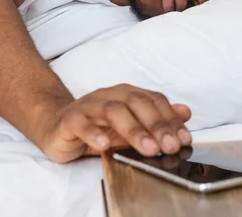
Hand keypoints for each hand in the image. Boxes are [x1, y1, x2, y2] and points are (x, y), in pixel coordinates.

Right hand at [38, 84, 191, 162]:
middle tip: (170, 146)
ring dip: (133, 130)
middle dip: (156, 125)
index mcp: (126, 94)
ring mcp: (89, 106)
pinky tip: (105, 144)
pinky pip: (81, 123)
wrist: (56, 125)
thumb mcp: (131, 125)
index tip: (183, 139)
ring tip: (148, 148)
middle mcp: (109, 95)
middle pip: (136, 103)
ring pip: (112, 111)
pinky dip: (94, 133)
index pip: (153, 100)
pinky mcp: (69, 119)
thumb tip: (185, 112)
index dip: (170, 118)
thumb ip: (157, 120)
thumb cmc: (97, 127)